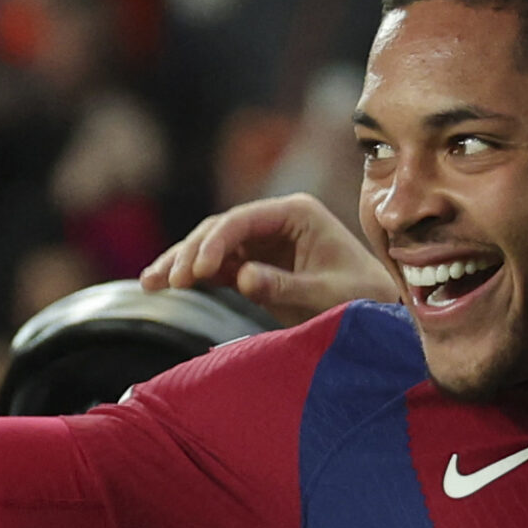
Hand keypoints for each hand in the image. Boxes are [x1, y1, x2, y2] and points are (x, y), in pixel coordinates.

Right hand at [139, 194, 394, 326]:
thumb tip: (242, 277)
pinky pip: (216, 266)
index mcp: (297, 213)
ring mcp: (263, 241)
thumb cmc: (361, 300)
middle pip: (220, 229)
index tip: (198, 271)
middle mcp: (276, 220)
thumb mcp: (326, 295)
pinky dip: (191, 276)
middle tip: (169, 280)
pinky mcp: (255, 264)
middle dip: (190, 252)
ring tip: (150, 283)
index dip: (215, 243)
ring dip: (181, 262)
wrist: (378, 315)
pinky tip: (162, 285)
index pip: (243, 220)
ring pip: (211, 245)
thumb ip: (285, 286)